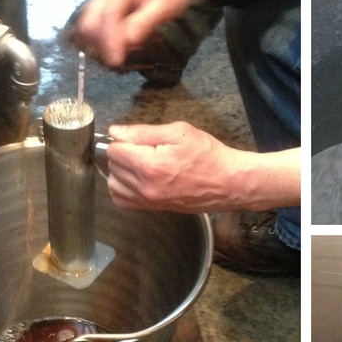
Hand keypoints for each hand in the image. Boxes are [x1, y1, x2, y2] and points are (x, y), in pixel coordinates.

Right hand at [72, 0, 230, 66]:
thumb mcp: (164, 8)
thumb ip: (145, 23)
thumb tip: (128, 42)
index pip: (108, 17)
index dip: (109, 41)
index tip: (116, 62)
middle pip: (90, 22)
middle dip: (100, 44)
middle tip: (119, 62)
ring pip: (89, 24)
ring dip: (100, 43)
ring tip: (122, 53)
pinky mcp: (104, 2)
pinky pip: (96, 23)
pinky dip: (103, 37)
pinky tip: (121, 44)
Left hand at [104, 122, 300, 213]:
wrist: (228, 183)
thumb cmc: (209, 155)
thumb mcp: (179, 132)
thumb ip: (144, 132)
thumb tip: (116, 132)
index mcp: (151, 166)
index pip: (114, 150)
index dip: (124, 139)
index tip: (138, 137)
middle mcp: (145, 187)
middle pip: (112, 166)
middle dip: (124, 153)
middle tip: (145, 148)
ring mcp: (148, 201)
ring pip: (113, 184)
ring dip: (121, 171)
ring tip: (140, 163)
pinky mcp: (153, 208)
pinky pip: (122, 200)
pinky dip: (123, 188)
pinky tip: (137, 178)